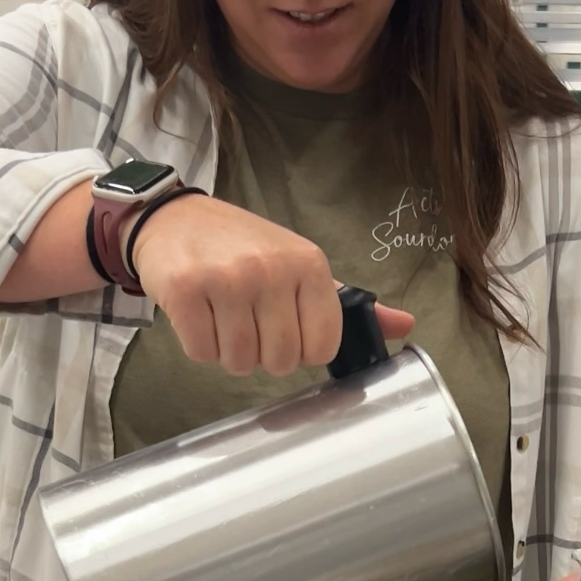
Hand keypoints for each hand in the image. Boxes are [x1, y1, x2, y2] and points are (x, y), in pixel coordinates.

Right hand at [129, 194, 412, 375]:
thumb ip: (348, 302)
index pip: (323, 346)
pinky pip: (202, 353)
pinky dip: (200, 346)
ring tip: (224, 318)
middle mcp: (271, 270)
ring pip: (239, 361)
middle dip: (263, 356)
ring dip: (230, 353)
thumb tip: (405, 325)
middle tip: (249, 324)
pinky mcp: (184, 290)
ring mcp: (226, 279)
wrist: (175, 218)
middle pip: (280, 361)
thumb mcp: (301, 265)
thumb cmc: (242, 247)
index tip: (287, 329)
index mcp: (309, 265)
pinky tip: (200, 316)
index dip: (302, 351)